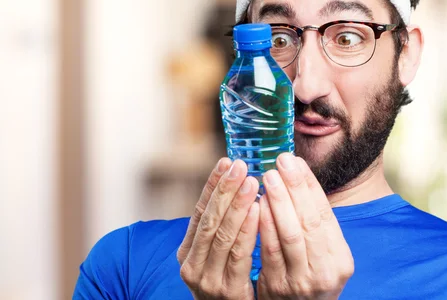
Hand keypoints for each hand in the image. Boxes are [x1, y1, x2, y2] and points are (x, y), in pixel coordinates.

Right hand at [178, 157, 259, 299]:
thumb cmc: (228, 282)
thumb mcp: (217, 255)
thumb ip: (221, 227)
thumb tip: (235, 183)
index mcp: (187, 252)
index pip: (199, 212)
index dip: (212, 185)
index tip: (226, 161)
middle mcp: (192, 266)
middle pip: (209, 220)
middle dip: (225, 190)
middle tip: (240, 165)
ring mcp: (208, 280)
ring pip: (222, 235)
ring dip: (237, 205)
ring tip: (252, 181)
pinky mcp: (228, 292)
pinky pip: (239, 255)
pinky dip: (247, 230)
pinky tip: (257, 210)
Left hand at [257, 153, 353, 298]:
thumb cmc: (307, 274)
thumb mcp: (321, 252)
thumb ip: (313, 221)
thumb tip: (296, 173)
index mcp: (341, 258)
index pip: (325, 214)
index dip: (309, 185)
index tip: (295, 161)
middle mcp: (326, 272)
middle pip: (310, 222)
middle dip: (295, 188)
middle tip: (281, 162)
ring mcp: (301, 282)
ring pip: (290, 235)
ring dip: (278, 203)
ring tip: (268, 177)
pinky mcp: (277, 289)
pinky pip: (270, 252)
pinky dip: (264, 226)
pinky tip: (257, 205)